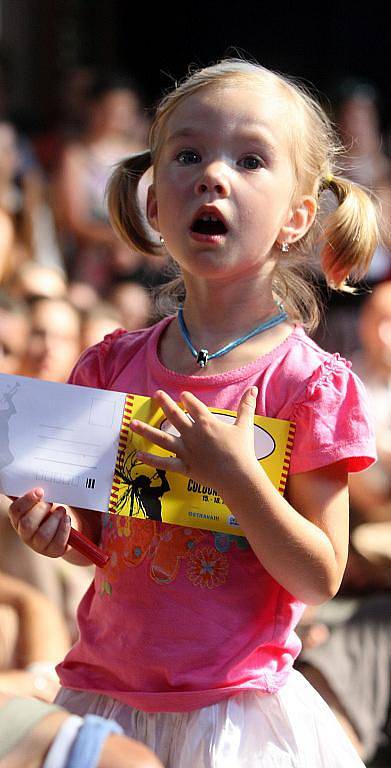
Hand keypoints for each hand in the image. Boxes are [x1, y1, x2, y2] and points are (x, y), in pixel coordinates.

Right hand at [8, 488, 70, 557]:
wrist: (66, 530)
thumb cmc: (51, 512)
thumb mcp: (44, 502)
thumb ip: (38, 495)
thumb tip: (38, 477)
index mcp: (19, 519)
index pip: (15, 510)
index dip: (27, 500)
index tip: (40, 491)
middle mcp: (25, 534)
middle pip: (26, 524)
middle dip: (41, 510)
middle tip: (51, 502)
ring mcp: (38, 545)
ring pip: (42, 535)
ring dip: (54, 520)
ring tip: (62, 511)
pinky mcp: (52, 551)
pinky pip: (57, 543)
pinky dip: (64, 529)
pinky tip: (67, 520)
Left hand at [129, 387, 259, 496]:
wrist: (238, 476)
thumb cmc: (242, 451)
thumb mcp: (244, 426)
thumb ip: (246, 407)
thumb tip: (254, 389)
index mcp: (206, 423)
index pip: (193, 406)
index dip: (187, 399)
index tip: (182, 396)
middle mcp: (192, 434)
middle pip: (174, 416)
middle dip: (164, 404)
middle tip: (156, 395)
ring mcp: (186, 450)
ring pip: (162, 438)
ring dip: (146, 430)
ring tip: (133, 423)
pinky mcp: (184, 466)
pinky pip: (164, 463)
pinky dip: (151, 460)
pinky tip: (138, 455)